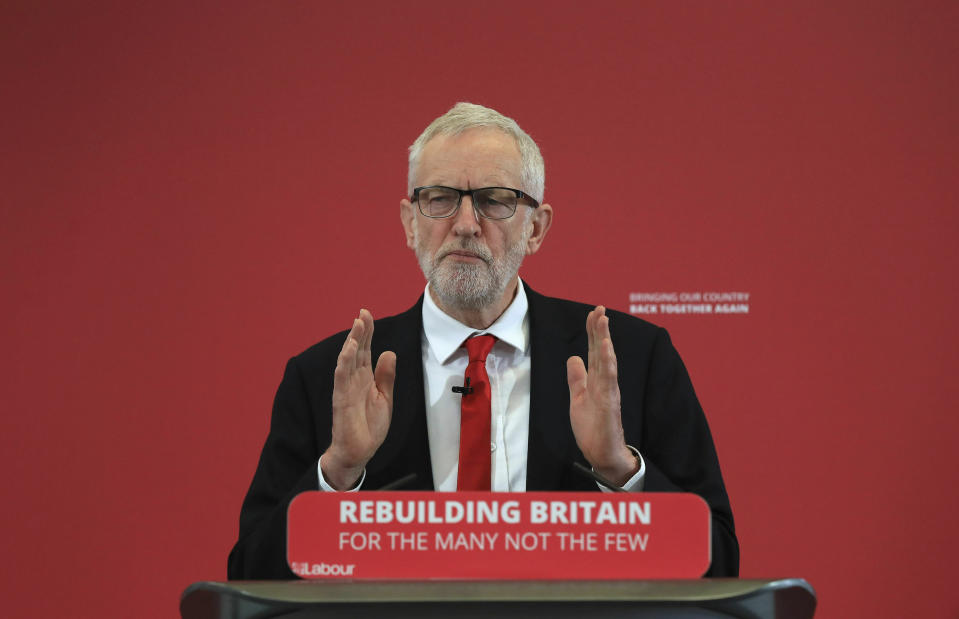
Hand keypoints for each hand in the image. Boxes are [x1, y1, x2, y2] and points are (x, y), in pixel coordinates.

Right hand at [321, 309, 395, 489]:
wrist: (359, 452)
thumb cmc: (370, 427)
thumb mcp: (385, 398)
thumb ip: (386, 376)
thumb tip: (389, 352)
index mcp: (365, 378)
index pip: (366, 350)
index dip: (367, 332)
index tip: (367, 314)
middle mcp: (354, 379)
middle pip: (356, 350)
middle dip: (360, 331)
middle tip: (362, 313)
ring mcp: (346, 388)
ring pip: (348, 359)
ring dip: (351, 341)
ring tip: (357, 324)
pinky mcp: (341, 399)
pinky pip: (341, 377)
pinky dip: (344, 362)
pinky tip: (348, 349)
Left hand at [567, 306, 637, 485]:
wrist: (602, 454)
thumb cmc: (593, 428)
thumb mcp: (578, 398)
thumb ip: (577, 378)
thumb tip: (573, 358)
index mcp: (596, 380)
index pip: (594, 351)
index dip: (593, 332)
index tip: (592, 313)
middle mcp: (605, 382)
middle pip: (601, 351)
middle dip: (600, 329)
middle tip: (599, 308)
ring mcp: (609, 391)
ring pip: (607, 361)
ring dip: (605, 340)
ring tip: (603, 321)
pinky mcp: (610, 403)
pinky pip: (609, 380)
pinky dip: (608, 363)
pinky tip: (607, 348)